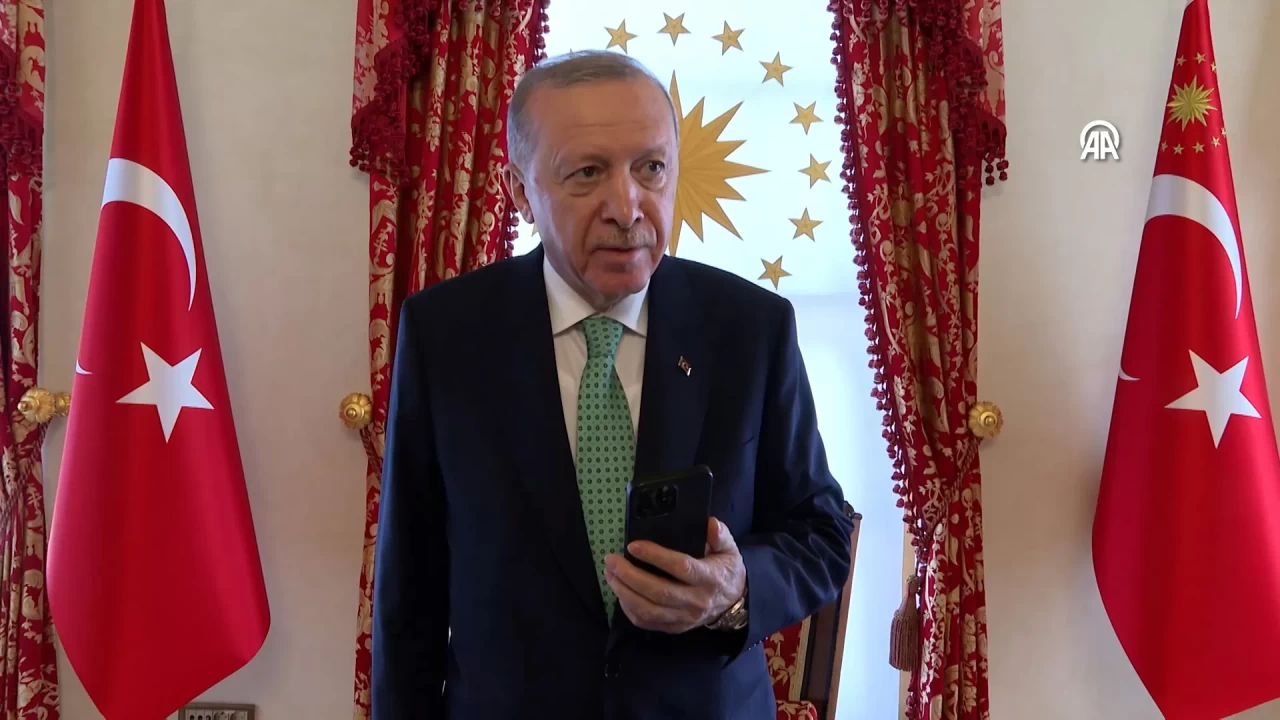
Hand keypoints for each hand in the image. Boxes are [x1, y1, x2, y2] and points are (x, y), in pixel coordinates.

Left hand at [603, 517, 746, 633]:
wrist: (734, 603)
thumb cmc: (725, 571)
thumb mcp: (729, 550)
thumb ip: (720, 535)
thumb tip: (710, 523)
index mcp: (709, 578)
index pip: (680, 567)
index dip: (655, 556)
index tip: (633, 546)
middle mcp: (696, 601)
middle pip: (659, 592)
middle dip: (630, 576)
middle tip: (611, 560)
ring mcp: (683, 618)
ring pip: (648, 610)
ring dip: (624, 592)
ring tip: (609, 574)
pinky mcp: (674, 627)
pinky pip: (646, 622)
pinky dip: (628, 608)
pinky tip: (619, 591)